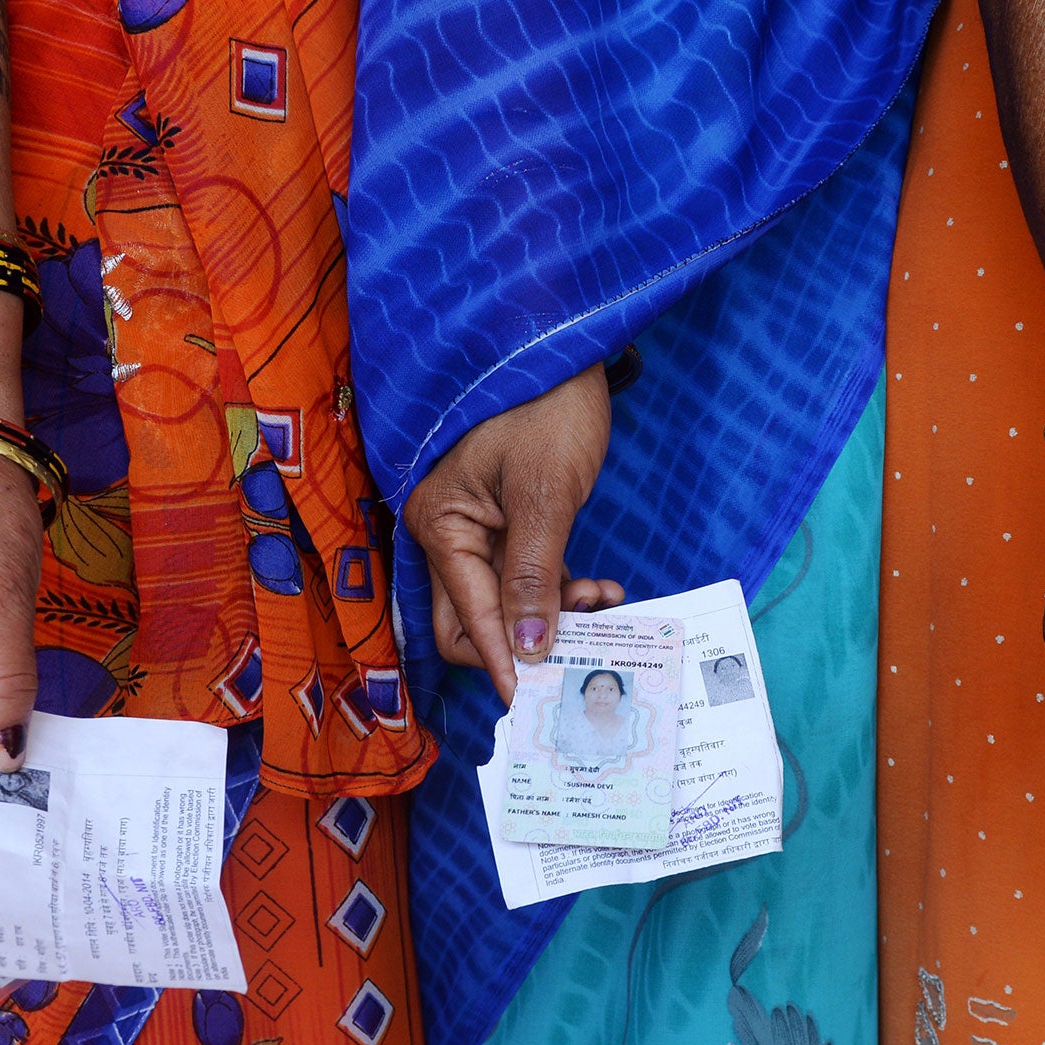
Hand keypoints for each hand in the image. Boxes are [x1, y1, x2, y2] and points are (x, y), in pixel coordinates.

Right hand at [405, 363, 623, 701]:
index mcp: (440, 524)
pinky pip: (524, 580)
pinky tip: (600, 587)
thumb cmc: (548, 404)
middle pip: (469, 624)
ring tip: (604, 603)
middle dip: (524, 645)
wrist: (564, 342)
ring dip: (551, 618)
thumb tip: (529, 653)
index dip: (503, 663)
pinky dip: (559, 591)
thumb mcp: (546, 494)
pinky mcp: (508, 522)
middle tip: (579, 647)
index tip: (534, 703)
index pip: (467, 619)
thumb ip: (534, 577)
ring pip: (503, 606)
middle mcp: (448, 532)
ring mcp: (477, 529)